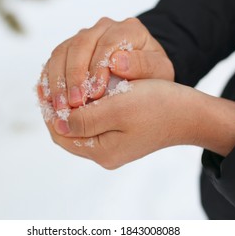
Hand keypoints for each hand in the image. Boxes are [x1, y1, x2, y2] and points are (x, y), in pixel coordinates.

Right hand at [38, 17, 173, 112]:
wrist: (143, 71)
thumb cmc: (153, 74)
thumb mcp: (159, 72)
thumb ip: (144, 65)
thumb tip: (117, 62)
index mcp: (127, 29)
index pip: (107, 43)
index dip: (97, 68)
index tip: (95, 94)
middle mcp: (103, 28)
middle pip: (79, 45)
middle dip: (73, 77)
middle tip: (72, 105)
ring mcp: (84, 36)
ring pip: (62, 51)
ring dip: (58, 80)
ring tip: (59, 107)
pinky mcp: (70, 49)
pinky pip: (53, 60)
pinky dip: (48, 79)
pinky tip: (47, 98)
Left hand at [45, 79, 234, 168]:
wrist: (190, 112)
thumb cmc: (159, 105)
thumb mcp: (119, 108)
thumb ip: (85, 118)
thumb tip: (56, 121)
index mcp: (102, 151)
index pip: (61, 134)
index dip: (49, 110)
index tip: (43, 86)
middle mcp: (104, 152)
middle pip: (67, 131)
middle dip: (56, 108)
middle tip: (49, 83)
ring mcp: (112, 144)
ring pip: (78, 125)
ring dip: (69, 106)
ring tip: (63, 84)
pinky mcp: (119, 134)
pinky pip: (91, 121)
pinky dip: (83, 106)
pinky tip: (82, 89)